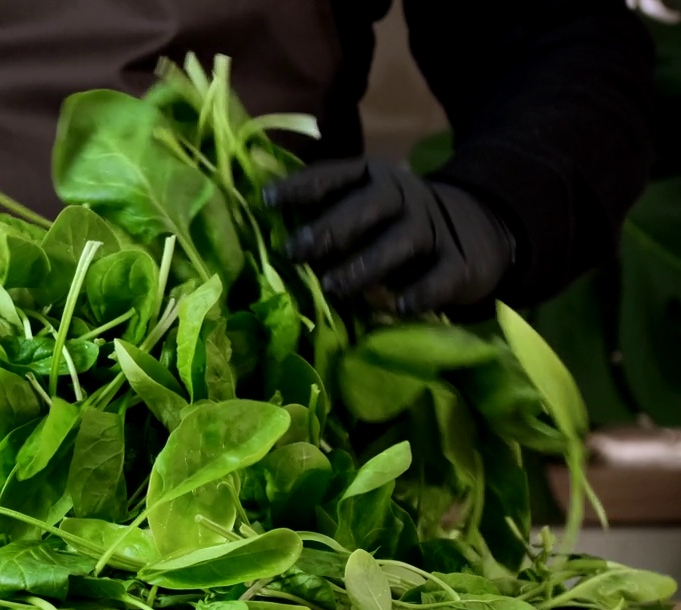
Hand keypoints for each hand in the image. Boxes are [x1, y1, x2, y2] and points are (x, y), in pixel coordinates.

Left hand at [262, 158, 516, 316]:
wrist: (477, 230)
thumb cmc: (393, 223)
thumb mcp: (363, 205)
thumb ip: (324, 211)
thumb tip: (261, 224)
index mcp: (373, 178)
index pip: (335, 175)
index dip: (302, 186)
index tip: (267, 200)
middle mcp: (403, 197)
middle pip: (368, 206)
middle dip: (330, 228)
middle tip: (295, 251)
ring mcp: (433, 229)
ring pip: (400, 242)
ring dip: (364, 264)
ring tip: (332, 287)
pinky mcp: (458, 264)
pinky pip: (439, 277)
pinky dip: (420, 292)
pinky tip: (398, 306)